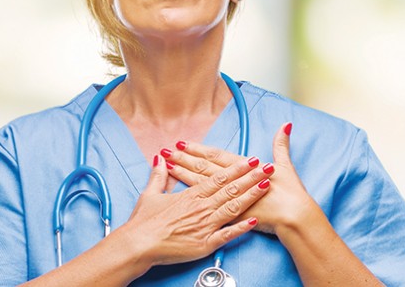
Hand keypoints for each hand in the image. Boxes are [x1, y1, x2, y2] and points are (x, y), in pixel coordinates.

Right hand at [121, 154, 269, 267]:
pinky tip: (255, 221)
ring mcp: (205, 225)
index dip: (238, 168)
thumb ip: (158, 176)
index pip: (220, 177)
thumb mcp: (150, 194)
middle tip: (267, 168)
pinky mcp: (205, 244)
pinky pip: (227, 235)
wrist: (137, 245)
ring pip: (233, 207)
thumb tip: (160, 160)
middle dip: (251, 177)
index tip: (251, 159)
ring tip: (266, 186)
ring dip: (251, 196)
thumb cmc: (143, 222)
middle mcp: (201, 207)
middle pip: (231, 189)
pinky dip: (241, 228)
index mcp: (191, 195)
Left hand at [162, 123, 320, 234]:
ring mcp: (230, 199)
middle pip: (204, 169)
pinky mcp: (229, 216)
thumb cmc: (290, 194)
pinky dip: (193, 199)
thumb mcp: (285, 166)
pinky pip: (205, 205)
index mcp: (245, 169)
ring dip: (185, 174)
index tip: (183, 143)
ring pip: (202, 185)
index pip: (215, 157)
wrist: (293, 217)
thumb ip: (281, 145)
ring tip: (169, 166)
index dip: (198, 150)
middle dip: (185, 159)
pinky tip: (180, 195)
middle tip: (168, 151)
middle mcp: (234, 183)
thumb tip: (285, 125)